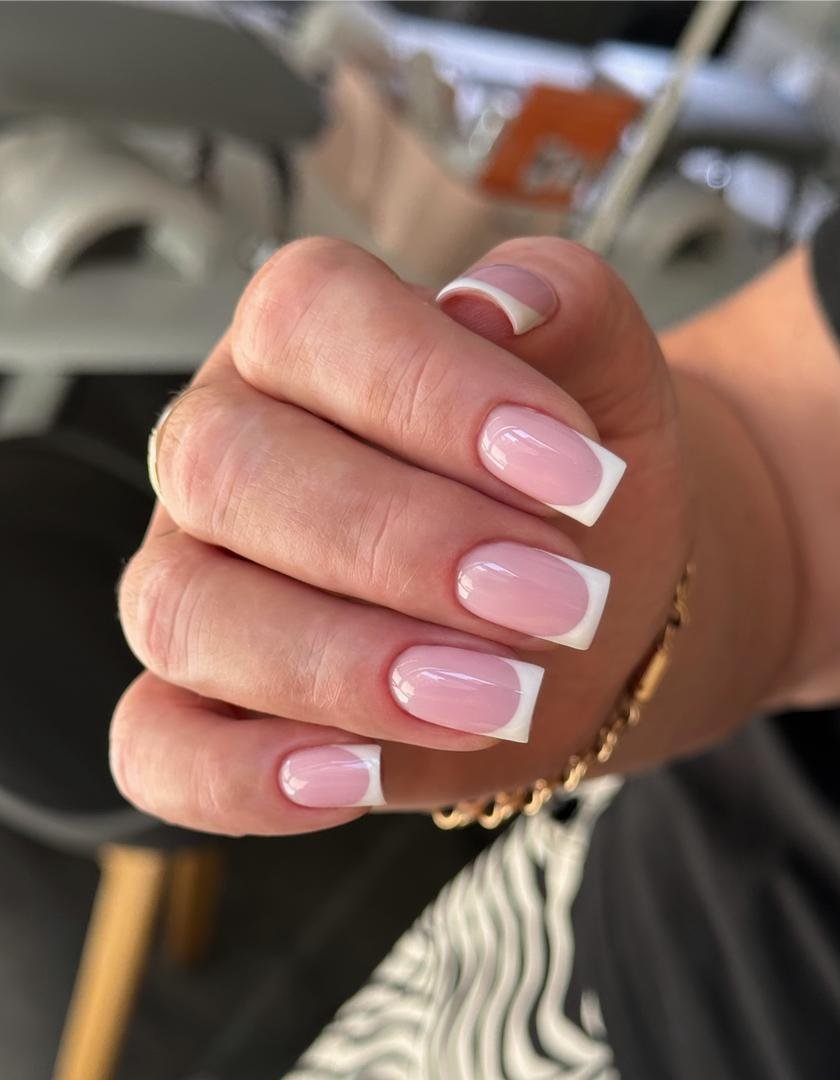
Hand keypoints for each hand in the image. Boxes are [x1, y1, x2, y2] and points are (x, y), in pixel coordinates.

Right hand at [113, 236, 691, 835]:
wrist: (581, 602)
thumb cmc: (572, 488)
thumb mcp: (607, 384)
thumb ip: (570, 310)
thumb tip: (498, 301)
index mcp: (307, 341)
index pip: (306, 318)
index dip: (430, 391)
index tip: (576, 475)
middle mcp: (227, 451)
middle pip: (231, 469)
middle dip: (403, 545)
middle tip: (556, 597)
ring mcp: (197, 580)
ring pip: (187, 613)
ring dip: (346, 665)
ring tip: (503, 692)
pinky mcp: (201, 705)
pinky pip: (158, 747)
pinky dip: (241, 776)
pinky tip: (355, 777)